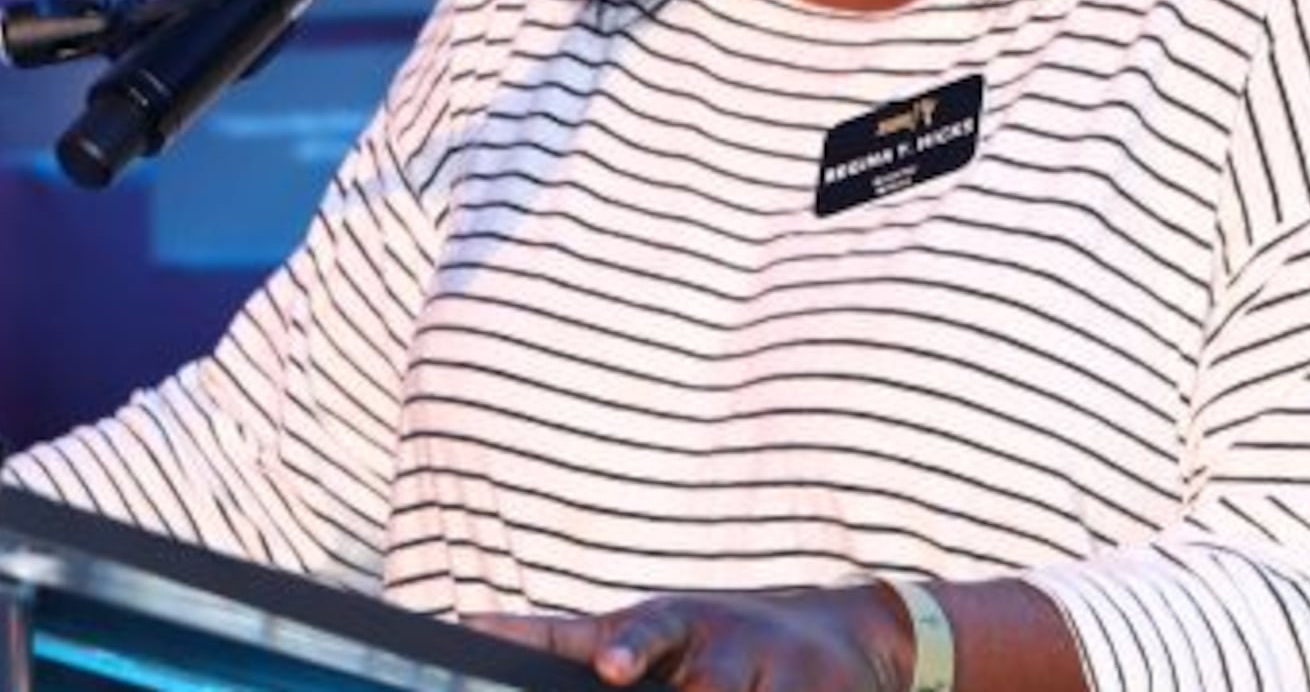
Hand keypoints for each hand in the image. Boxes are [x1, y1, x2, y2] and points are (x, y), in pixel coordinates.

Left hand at [468, 584, 911, 691]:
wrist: (840, 635)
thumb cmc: (712, 638)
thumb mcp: (645, 630)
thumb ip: (560, 639)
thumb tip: (469, 625)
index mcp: (670, 624)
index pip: (639, 631)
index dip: (626, 648)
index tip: (614, 666)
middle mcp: (720, 643)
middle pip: (696, 683)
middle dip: (680, 685)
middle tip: (638, 676)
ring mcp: (772, 672)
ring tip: (731, 685)